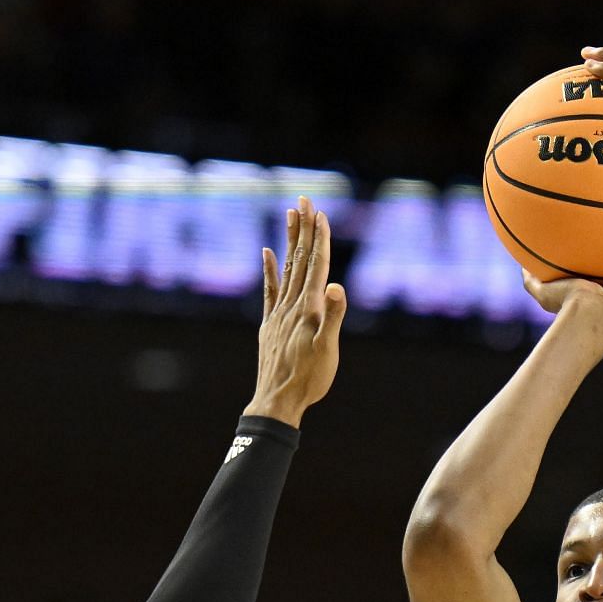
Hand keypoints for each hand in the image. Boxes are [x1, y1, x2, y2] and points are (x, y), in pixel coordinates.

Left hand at [245, 194, 347, 427]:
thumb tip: (335, 287)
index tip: (318, 213)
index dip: (319, 239)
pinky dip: (270, 270)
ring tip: (290, 216)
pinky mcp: (270, 324)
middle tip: (303, 200)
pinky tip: (267, 252)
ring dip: (290, 241)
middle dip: (303, 229)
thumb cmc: (309, 379)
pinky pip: (270, 290)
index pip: (316, 266)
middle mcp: (292, 305)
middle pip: (300, 260)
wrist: (277, 401)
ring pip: (286, 269)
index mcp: (308, 308)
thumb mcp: (327, 350)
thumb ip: (333, 317)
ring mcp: (278, 313)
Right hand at [525, 244, 602, 341]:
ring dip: (550, 262)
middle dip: (582, 261)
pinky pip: (530, 276)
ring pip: (554, 277)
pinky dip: (525, 266)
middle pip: (583, 276)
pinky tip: (521, 242)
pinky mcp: (541, 292)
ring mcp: (561, 298)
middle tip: (585, 238)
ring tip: (548, 236)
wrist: (587, 319)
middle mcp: (585, 300)